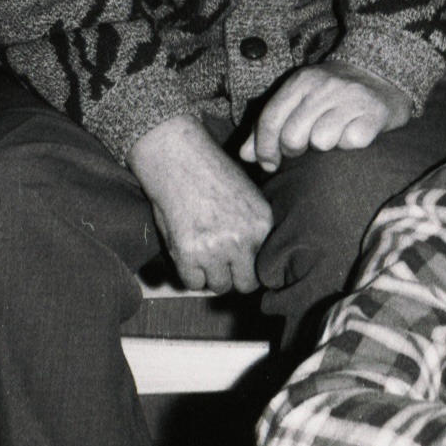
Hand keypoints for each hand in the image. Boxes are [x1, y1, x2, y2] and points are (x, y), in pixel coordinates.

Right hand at [126, 113, 272, 292]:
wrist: (180, 159)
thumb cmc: (211, 172)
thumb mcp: (248, 195)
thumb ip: (253, 227)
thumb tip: (254, 257)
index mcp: (262, 223)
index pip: (265, 265)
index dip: (251, 264)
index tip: (240, 262)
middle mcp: (243, 240)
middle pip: (245, 284)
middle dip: (234, 276)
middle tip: (222, 263)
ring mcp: (215, 250)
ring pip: (220, 286)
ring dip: (211, 275)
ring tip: (204, 253)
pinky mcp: (188, 256)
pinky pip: (193, 283)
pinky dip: (190, 273)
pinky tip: (189, 252)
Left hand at [240, 62, 413, 172]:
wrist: (381, 72)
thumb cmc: (331, 93)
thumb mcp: (298, 98)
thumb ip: (269, 124)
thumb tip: (245, 156)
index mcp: (301, 80)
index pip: (271, 119)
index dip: (264, 148)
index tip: (269, 164)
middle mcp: (325, 86)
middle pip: (293, 136)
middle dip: (295, 151)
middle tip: (307, 146)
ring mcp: (351, 98)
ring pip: (322, 141)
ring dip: (326, 146)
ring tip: (333, 134)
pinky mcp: (375, 113)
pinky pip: (351, 142)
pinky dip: (350, 144)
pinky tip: (353, 132)